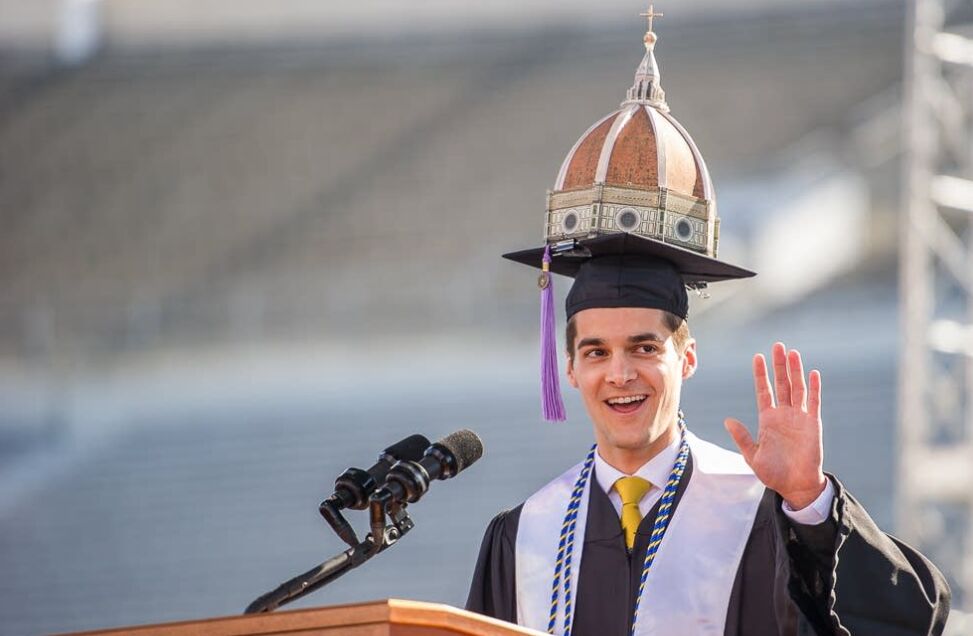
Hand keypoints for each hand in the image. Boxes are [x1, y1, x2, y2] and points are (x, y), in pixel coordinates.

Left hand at [724, 342, 826, 509]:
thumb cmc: (773, 473)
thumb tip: (728, 420)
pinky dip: (814, 388)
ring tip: (793, 353)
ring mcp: (799, 417)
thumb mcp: (752, 455)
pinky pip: (814, 402)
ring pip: (797, 388)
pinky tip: (813, 373)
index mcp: (767, 419)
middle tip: (777, 346)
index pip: (763, 391)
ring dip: (795, 371)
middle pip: (781, 384)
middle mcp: (783, 414)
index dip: (760, 374)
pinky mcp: (813, 424)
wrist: (795, 486)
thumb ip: (742, 437)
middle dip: (778, 365)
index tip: (757, 357)